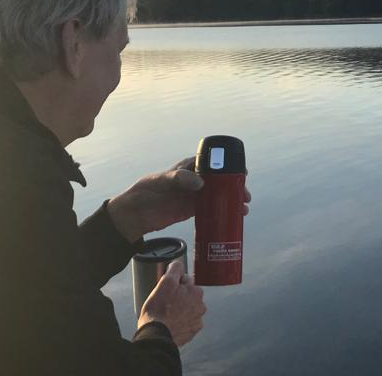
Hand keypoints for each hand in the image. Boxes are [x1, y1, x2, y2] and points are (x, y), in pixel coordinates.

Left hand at [108, 158, 251, 242]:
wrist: (135, 215)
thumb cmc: (146, 191)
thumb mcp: (163, 181)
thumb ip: (180, 178)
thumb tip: (201, 182)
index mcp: (190, 167)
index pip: (214, 164)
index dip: (230, 167)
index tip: (242, 172)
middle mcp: (195, 180)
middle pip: (221, 181)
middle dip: (235, 187)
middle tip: (245, 196)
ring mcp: (194, 196)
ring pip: (219, 196)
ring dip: (232, 201)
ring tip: (244, 209)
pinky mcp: (191, 210)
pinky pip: (211, 209)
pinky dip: (223, 212)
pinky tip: (233, 217)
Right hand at [138, 260, 205, 346]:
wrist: (155, 336)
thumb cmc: (159, 309)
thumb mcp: (165, 282)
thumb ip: (175, 269)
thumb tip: (178, 265)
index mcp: (197, 292)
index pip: (185, 281)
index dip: (174, 285)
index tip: (166, 292)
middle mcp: (201, 306)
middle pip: (188, 295)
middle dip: (179, 297)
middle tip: (165, 303)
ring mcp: (197, 321)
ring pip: (188, 309)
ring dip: (181, 310)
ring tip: (167, 315)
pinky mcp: (191, 333)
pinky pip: (187, 323)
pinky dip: (180, 322)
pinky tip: (171, 323)